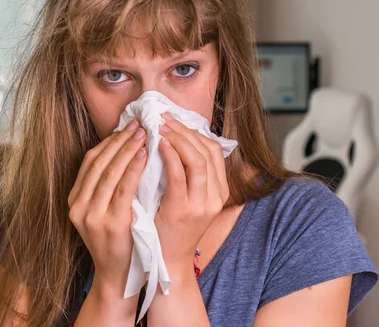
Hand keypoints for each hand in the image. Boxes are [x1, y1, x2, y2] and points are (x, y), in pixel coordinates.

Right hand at [67, 120, 147, 294]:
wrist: (118, 277)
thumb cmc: (118, 241)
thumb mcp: (104, 213)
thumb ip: (107, 188)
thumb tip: (124, 152)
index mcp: (75, 201)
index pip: (90, 162)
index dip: (108, 142)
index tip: (126, 127)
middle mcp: (78, 206)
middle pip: (98, 163)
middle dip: (119, 141)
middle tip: (138, 124)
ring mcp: (92, 215)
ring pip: (109, 172)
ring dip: (127, 149)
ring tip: (143, 134)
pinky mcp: (110, 223)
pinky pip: (123, 188)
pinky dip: (134, 168)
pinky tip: (145, 155)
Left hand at [155, 112, 229, 276]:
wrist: (167, 261)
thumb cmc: (172, 227)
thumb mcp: (188, 198)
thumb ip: (188, 175)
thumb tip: (176, 141)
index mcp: (220, 191)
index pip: (215, 150)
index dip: (195, 131)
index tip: (175, 120)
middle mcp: (216, 196)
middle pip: (208, 150)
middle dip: (185, 130)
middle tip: (164, 117)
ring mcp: (202, 204)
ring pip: (198, 159)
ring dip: (178, 138)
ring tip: (160, 127)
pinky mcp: (183, 209)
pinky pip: (179, 175)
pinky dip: (170, 155)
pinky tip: (158, 145)